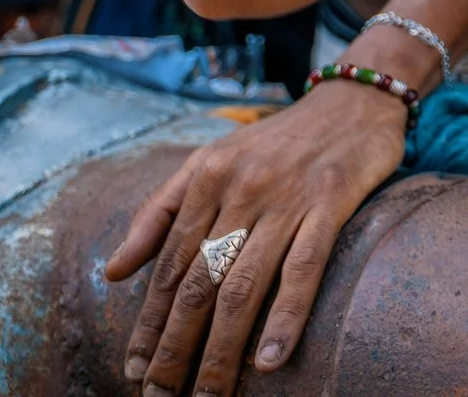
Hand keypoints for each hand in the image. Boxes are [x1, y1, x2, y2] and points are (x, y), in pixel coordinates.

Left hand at [105, 79, 408, 395]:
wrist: (354, 99)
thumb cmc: (280, 139)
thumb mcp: (211, 161)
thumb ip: (160, 212)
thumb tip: (113, 271)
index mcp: (205, 179)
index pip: (169, 265)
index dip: (149, 322)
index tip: (133, 369)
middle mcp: (240, 190)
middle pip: (199, 283)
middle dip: (175, 348)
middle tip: (160, 396)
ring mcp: (286, 198)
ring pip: (244, 286)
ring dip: (221, 350)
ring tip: (207, 396)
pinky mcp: (331, 202)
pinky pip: (304, 268)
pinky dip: (285, 316)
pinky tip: (270, 360)